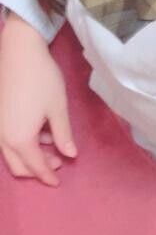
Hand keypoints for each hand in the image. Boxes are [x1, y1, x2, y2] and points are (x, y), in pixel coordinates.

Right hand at [0, 15, 77, 186]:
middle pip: (19, 165)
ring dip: (30, 153)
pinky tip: (39, 127)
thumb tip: (70, 155)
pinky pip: (7, 139)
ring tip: (52, 139)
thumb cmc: (42, 79)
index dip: (48, 175)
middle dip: (38, 168)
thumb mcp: (58, 107)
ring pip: (11, 153)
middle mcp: (3, 138)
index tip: (58, 182)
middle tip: (59, 160)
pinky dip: (22, 141)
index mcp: (19, 139)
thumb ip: (63, 135)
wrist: (19, 52)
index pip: (35, 167)